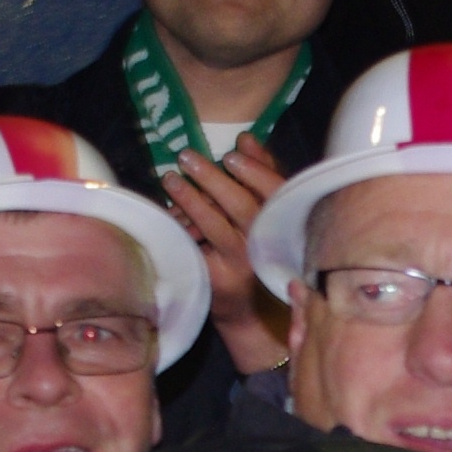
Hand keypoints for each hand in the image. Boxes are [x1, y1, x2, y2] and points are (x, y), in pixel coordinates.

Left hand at [164, 136, 291, 375]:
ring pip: (215, 226)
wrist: (252, 312)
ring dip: (189, 198)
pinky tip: (167, 212)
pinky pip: (193, 246)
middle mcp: (267, 246)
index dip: (255, 172)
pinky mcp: (218, 280)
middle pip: (243, 207)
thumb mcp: (267, 214)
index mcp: (283, 225)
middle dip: (213, 178)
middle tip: (187, 157)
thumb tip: (246, 138)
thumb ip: (262, 175)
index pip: (276, 194)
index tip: (231, 155)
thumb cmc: (258, 252)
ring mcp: (242, 265)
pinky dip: (179, 227)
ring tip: (170, 178)